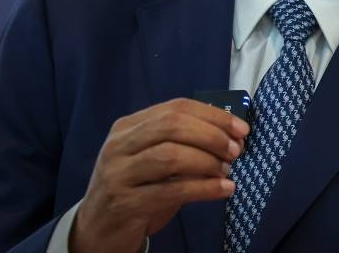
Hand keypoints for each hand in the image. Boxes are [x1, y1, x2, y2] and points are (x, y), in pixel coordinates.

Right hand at [70, 98, 248, 252]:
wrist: (97, 230)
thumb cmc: (135, 190)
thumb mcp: (152, 159)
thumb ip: (182, 143)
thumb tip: (231, 135)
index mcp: (128, 127)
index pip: (176, 107)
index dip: (213, 115)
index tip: (241, 129)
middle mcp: (119, 146)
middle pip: (172, 126)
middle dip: (212, 135)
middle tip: (236, 150)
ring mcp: (118, 174)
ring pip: (170, 156)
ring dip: (207, 161)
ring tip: (228, 171)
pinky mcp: (124, 204)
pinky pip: (170, 191)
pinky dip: (204, 188)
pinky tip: (223, 190)